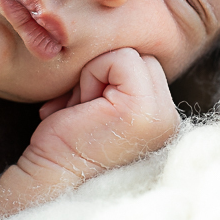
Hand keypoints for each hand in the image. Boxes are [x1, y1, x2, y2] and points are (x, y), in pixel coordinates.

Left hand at [23, 48, 179, 184]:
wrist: (49, 181)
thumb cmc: (63, 145)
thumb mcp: (101, 106)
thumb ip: (118, 82)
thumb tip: (111, 38)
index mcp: (163, 120)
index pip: (142, 65)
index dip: (105, 77)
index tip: (81, 109)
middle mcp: (171, 120)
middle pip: (139, 57)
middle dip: (101, 74)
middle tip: (78, 109)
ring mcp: (162, 116)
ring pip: (130, 55)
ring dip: (94, 77)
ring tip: (79, 111)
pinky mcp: (143, 110)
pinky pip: (121, 59)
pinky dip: (92, 76)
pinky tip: (78, 110)